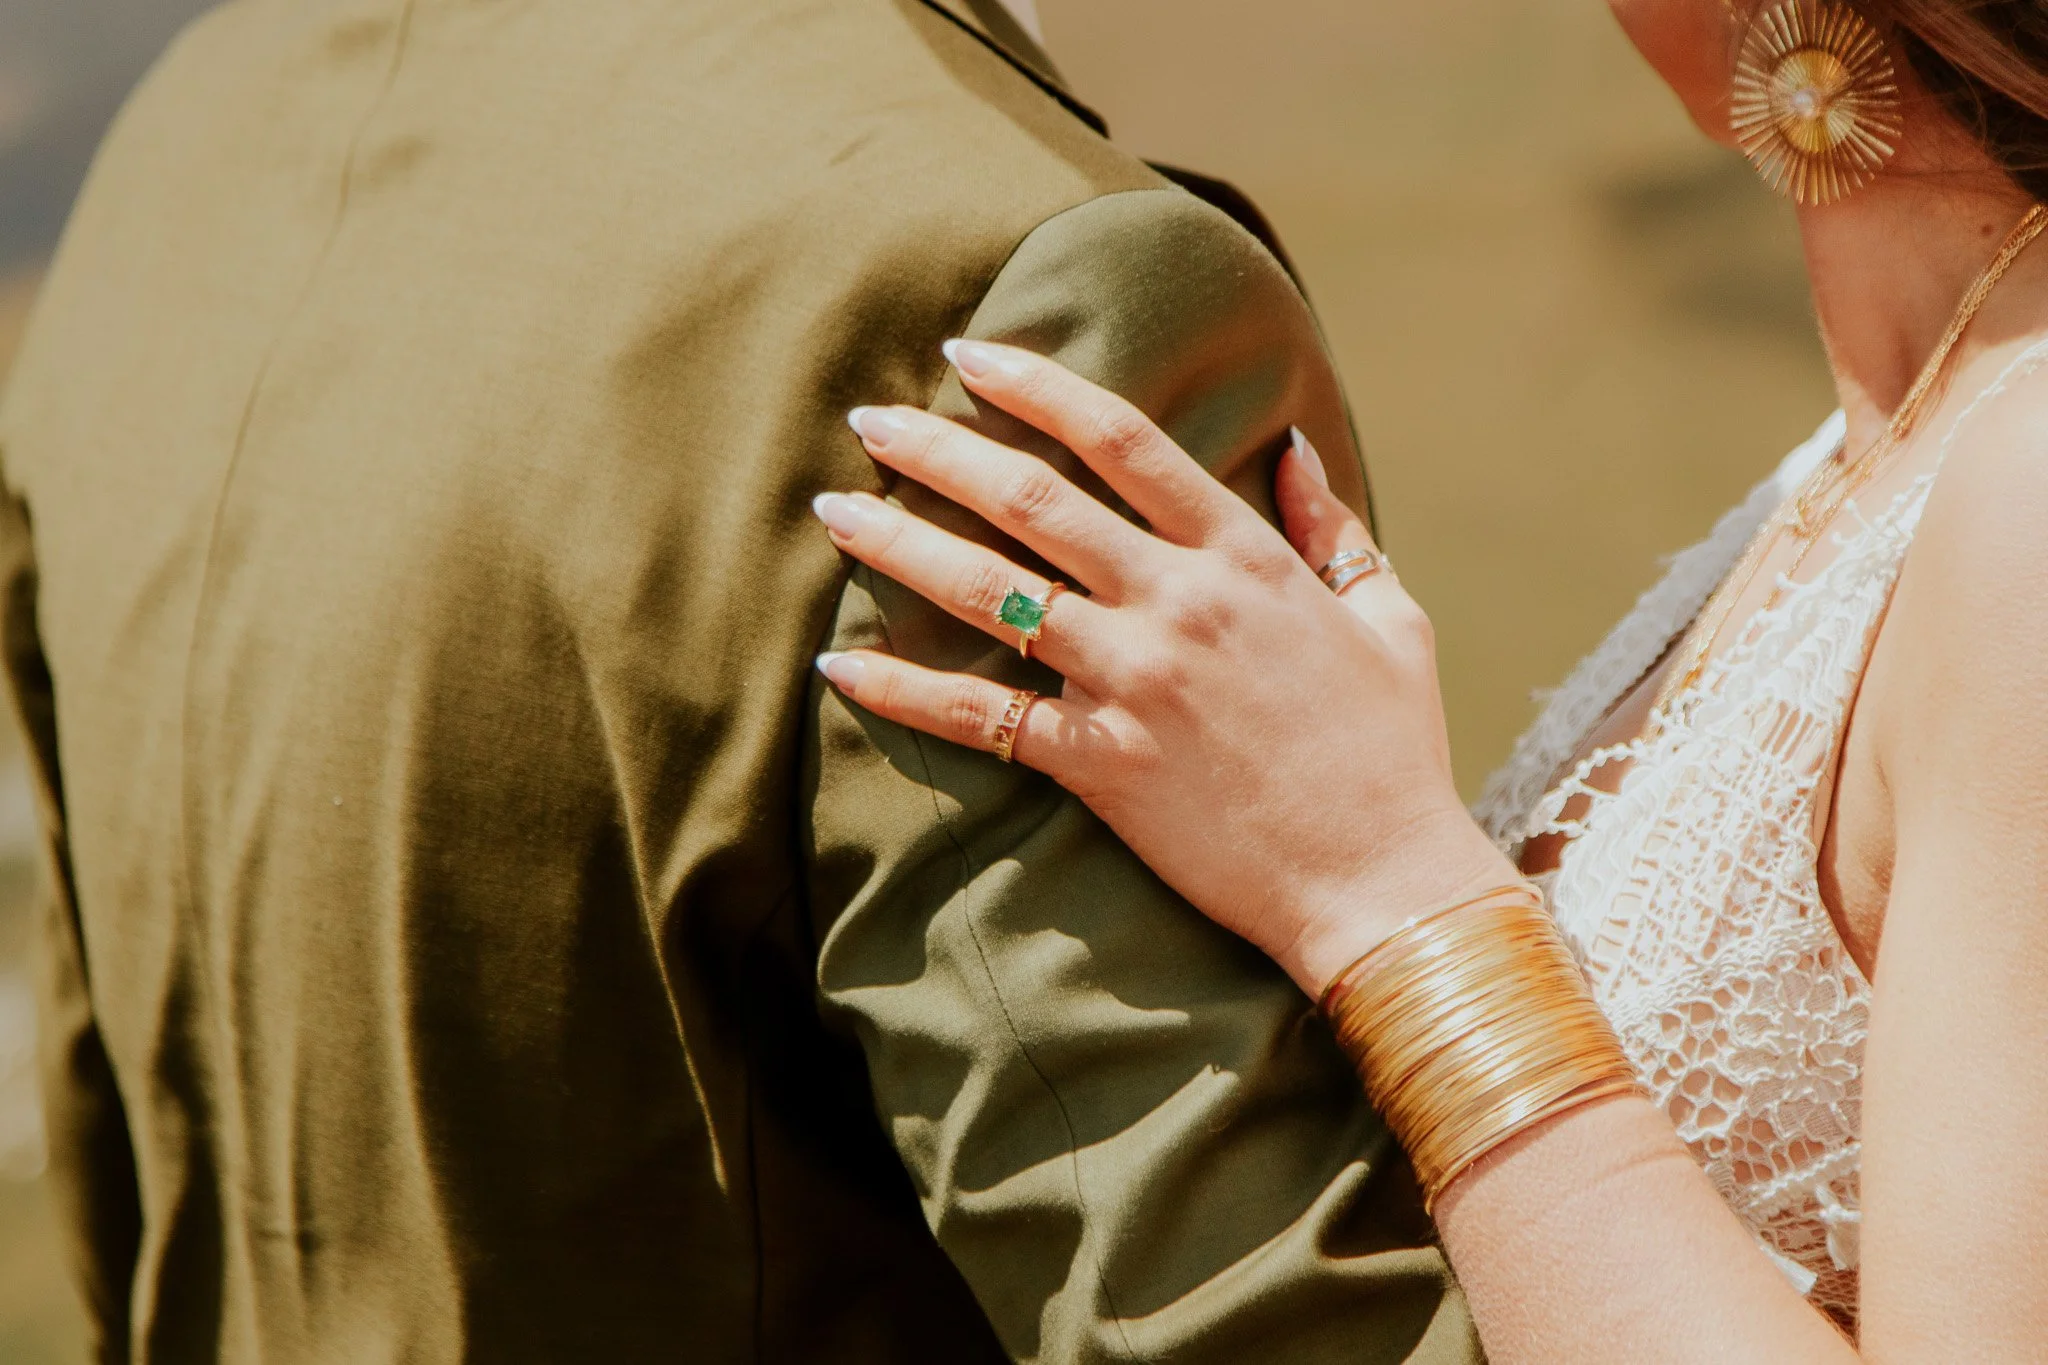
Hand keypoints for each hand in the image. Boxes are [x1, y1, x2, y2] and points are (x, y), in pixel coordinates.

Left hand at [814, 341, 1516, 995]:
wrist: (1383, 883)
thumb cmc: (1393, 752)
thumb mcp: (1388, 619)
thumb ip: (1333, 531)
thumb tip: (1293, 451)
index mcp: (1245, 557)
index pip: (1121, 440)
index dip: (1035, 386)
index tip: (968, 355)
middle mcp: (1179, 604)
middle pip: (1033, 501)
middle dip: (939, 449)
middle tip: (869, 419)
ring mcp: (1135, 684)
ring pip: (992, 592)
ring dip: (900, 543)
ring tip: (833, 509)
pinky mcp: (1103, 765)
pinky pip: (983, 718)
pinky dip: (904, 693)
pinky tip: (839, 666)